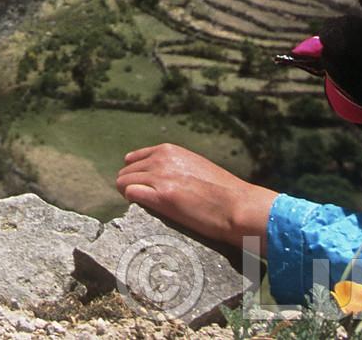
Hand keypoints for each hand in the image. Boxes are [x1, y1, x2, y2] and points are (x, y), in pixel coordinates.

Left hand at [115, 143, 274, 251]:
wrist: (238, 206)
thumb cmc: (221, 191)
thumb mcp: (194, 166)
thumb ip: (174, 166)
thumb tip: (158, 176)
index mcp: (169, 150)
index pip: (133, 158)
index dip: (135, 175)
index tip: (141, 188)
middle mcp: (161, 160)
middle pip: (125, 172)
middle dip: (130, 186)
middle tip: (142, 202)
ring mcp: (160, 178)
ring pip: (123, 182)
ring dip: (129, 195)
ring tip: (145, 208)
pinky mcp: (162, 198)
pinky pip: (130, 194)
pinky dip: (133, 202)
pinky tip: (146, 210)